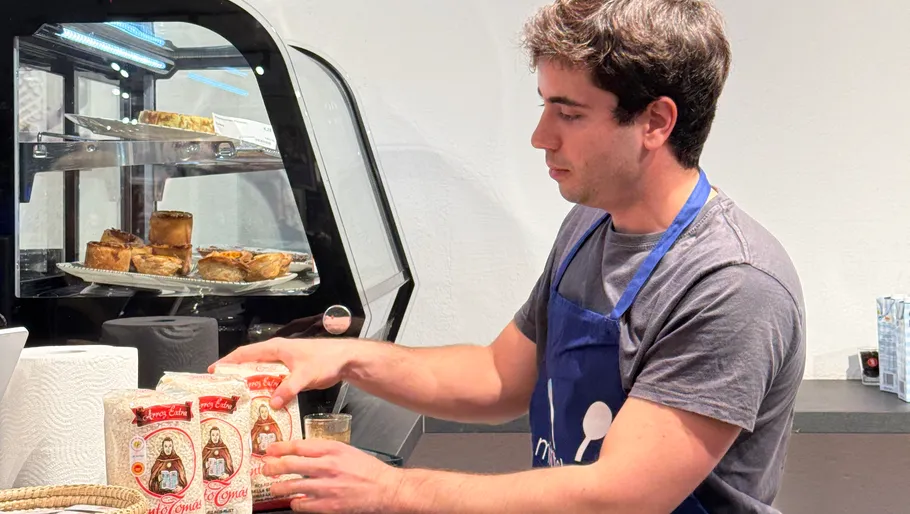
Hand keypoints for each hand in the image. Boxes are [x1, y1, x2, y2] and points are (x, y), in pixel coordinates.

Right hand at [209, 338, 360, 408]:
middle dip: (236, 377)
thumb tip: (271, 404)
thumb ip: (288, 389)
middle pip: (250, 366)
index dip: (228, 362)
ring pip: (262, 376)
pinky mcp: (293, 375)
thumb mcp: (305, 375)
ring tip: (238, 403)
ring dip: (252, 387)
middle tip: (222, 393)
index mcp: (275, 349)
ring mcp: (285, 365)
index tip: (213, 371)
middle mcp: (277, 355)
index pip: (245, 354)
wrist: (346, 360)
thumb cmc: (325, 360)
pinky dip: (267, 392)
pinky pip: (274, 384)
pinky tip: (262, 406)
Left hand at [263, 439, 403, 513]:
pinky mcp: (328, 505)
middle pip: (289, 465)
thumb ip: (325, 450)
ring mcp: (326, 487)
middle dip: (272, 467)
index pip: (298, 446)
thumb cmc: (368, 469)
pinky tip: (295, 501)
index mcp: (332, 450)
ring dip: (278, 488)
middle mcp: (327, 466)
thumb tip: (301, 452)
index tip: (270, 450)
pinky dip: (295, 503)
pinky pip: (302, 505)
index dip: (280, 448)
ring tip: (274, 488)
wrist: (386, 489)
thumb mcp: (347, 450)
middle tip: (265, 469)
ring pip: (291, 487)